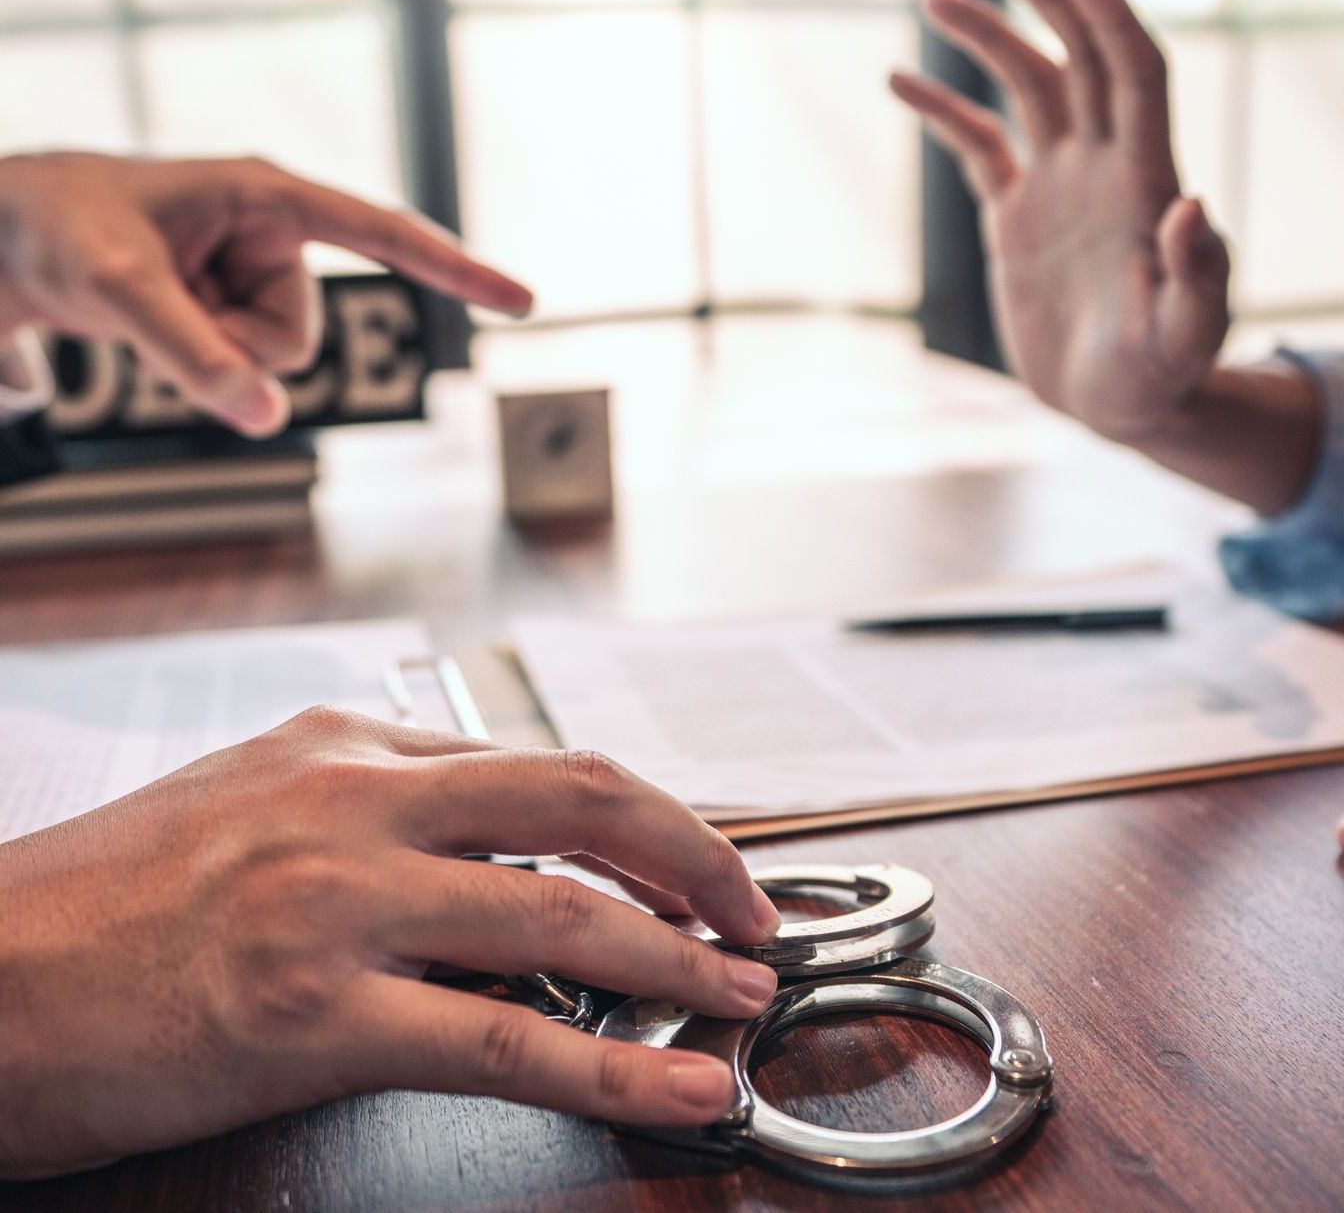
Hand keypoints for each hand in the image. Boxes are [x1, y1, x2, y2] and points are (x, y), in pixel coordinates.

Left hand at [0, 152, 532, 437]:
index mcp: (269, 195)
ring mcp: (250, 276)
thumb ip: (194, 356)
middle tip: (157, 307)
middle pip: (299, 336)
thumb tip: (267, 422)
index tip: (525, 300)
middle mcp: (272, 235)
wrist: (4, 232)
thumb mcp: (119, 289)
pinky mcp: (229, 307)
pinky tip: (151, 317)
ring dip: (207, 354)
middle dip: (232, 346)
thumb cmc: (60, 227)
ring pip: (269, 362)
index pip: (385, 236)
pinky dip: (196, 360)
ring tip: (147, 305)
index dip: (458, 271)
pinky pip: (241, 366)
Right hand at [0, 711, 780, 1179]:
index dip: (640, 816)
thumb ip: (375, 810)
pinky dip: (616, 1065)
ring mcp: (340, 902)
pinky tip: (683, 1084)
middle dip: (693, 854)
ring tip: (743, 993)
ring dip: (678, 958)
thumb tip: (492, 852)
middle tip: (751, 909)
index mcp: (347, 747)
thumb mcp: (250, 801)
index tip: (691, 860)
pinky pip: (505, 1037)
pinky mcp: (313, 1015)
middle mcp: (357, 802)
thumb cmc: (104, 900)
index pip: (538, 765)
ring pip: (564, 918)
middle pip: (581, 799)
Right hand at [890, 0, 1230, 444]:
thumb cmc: (1163, 376)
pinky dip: (941, 112)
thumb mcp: (1187, 337)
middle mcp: (1102, 167)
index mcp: (1145, 182)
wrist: (1118, 406)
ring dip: (986, 38)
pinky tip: (898, 82)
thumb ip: (1197, 277)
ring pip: (1023, 87)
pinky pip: (976, 145)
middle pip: (1075, 57)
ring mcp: (1057, 184)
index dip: (1109, 17)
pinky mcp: (1017, 214)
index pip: (1134, 74)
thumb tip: (1192, 206)